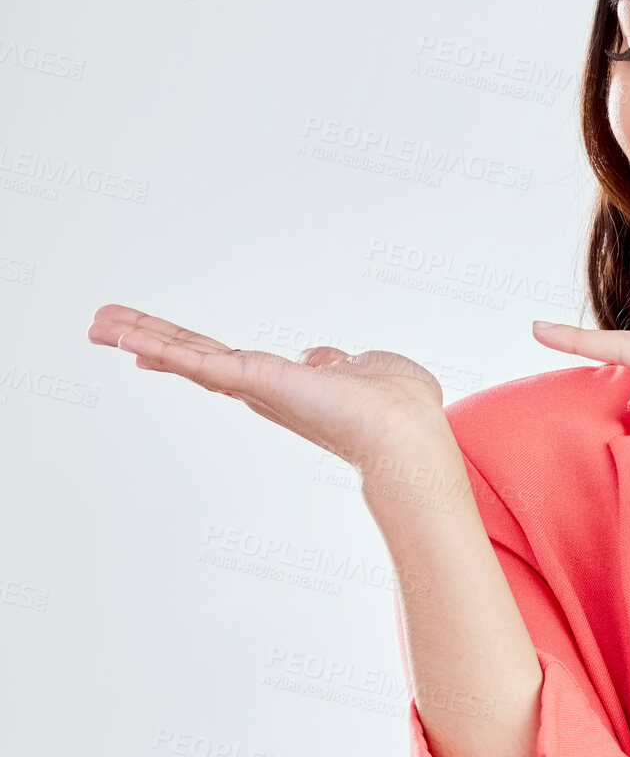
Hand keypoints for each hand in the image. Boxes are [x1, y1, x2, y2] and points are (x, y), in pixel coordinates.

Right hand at [87, 304, 451, 473]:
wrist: (406, 432)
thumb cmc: (401, 408)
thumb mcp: (369, 368)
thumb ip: (340, 362)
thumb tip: (324, 357)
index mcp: (287, 384)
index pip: (226, 363)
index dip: (188, 351)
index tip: (152, 343)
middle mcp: (264, 390)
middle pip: (195, 358)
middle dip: (149, 339)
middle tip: (101, 326)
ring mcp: (256, 388)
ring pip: (188, 358)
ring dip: (142, 337)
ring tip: (96, 324)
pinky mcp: (256, 383)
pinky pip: (200, 362)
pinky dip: (161, 347)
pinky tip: (125, 337)